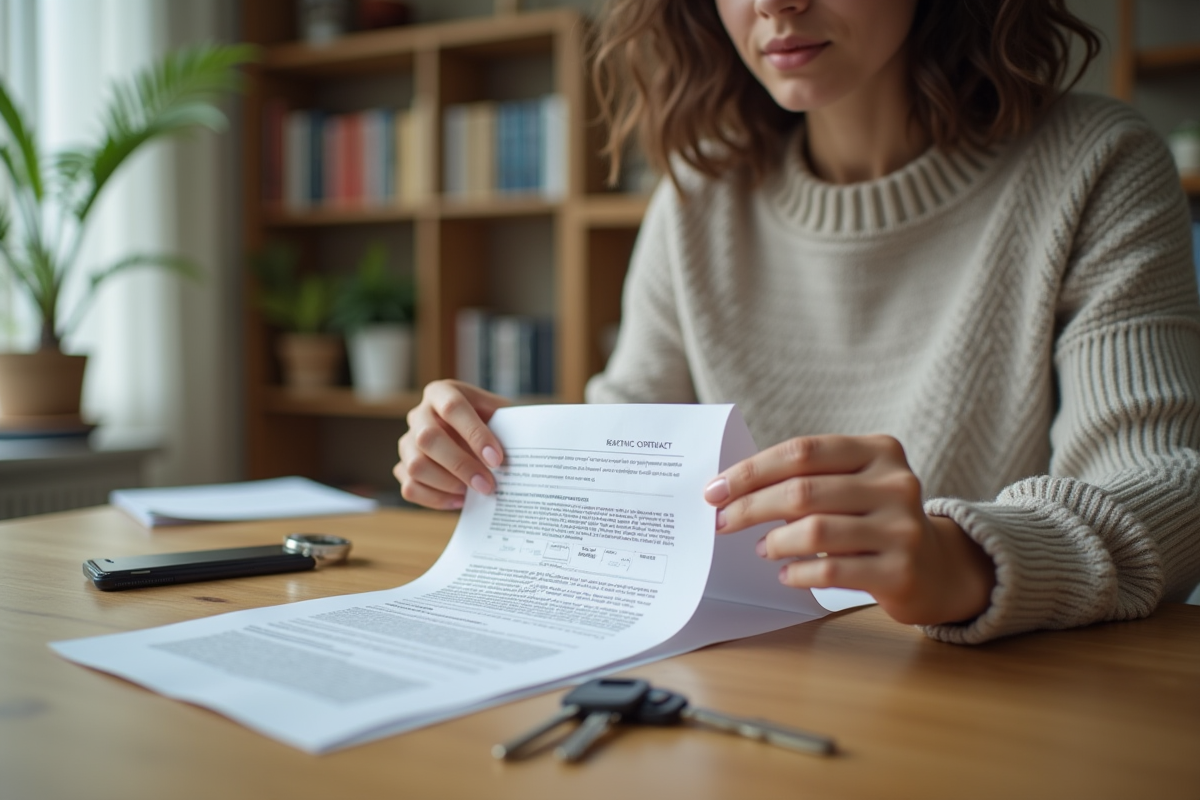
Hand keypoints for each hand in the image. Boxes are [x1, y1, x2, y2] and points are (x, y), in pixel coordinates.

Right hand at [394, 380, 510, 509]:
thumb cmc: (492, 423)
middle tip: (488, 485)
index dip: (475, 434)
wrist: (477, 437)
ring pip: (415, 465)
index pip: (453, 407)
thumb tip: (521, 448)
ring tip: (474, 492)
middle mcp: (419, 414)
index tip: (497, 458)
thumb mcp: (501, 414)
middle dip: (460, 465)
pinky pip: (410, 488)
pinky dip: (436, 499)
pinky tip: (460, 500)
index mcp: (442, 392)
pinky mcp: (402, 467)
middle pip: (428, 438)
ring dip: (447, 484)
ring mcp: (407, 441)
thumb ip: (507, 425)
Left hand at [703, 434, 995, 625]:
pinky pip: (832, 570)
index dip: (752, 470)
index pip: (802, 451)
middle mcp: (895, 483)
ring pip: (815, 531)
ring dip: (775, 542)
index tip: (715, 489)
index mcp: (879, 450)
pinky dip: (798, 573)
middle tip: (723, 522)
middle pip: (803, 490)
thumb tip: (731, 491)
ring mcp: (902, 527)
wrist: (937, 568)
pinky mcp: (901, 570)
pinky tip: (786, 574)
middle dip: (751, 507)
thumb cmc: (874, 520)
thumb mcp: (853, 485)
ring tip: (762, 549)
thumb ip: (807, 479)